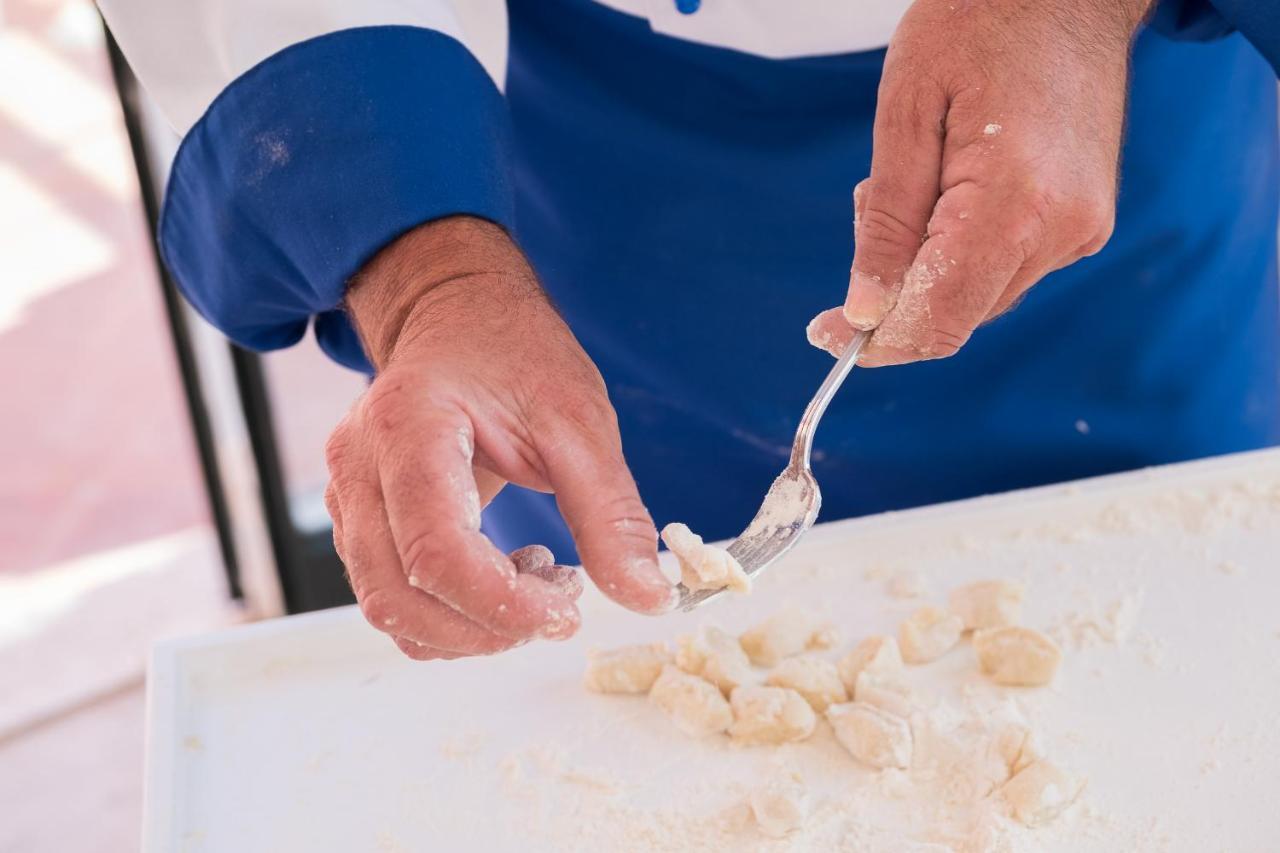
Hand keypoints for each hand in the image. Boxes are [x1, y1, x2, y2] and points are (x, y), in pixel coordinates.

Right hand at [324, 217, 674, 660]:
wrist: (460, 315)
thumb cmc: (515, 354)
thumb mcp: (580, 423)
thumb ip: (610, 514)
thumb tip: (647, 598)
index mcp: (409, 425)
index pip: (436, 549)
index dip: (501, 602)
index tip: (567, 612)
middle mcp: (359, 465)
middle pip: (399, 594)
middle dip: (487, 626)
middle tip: (560, 602)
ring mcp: (348, 494)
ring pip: (387, 608)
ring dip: (468, 627)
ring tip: (537, 580)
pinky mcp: (358, 518)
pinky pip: (390, 597)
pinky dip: (448, 615)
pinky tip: (502, 576)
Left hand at [809, 0, 1153, 365]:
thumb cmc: (977, 24)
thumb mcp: (904, 113)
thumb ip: (886, 223)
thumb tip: (866, 310)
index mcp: (1015, 203)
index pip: (939, 316)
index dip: (877, 340)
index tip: (825, 332)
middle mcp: (1060, 231)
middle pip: (957, 315)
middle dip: (894, 292)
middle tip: (866, 208)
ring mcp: (1081, 230)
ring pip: (978, 296)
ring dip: (926, 266)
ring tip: (917, 175)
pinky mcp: (1084, 223)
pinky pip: (1005, 267)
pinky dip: (960, 250)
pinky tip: (948, 184)